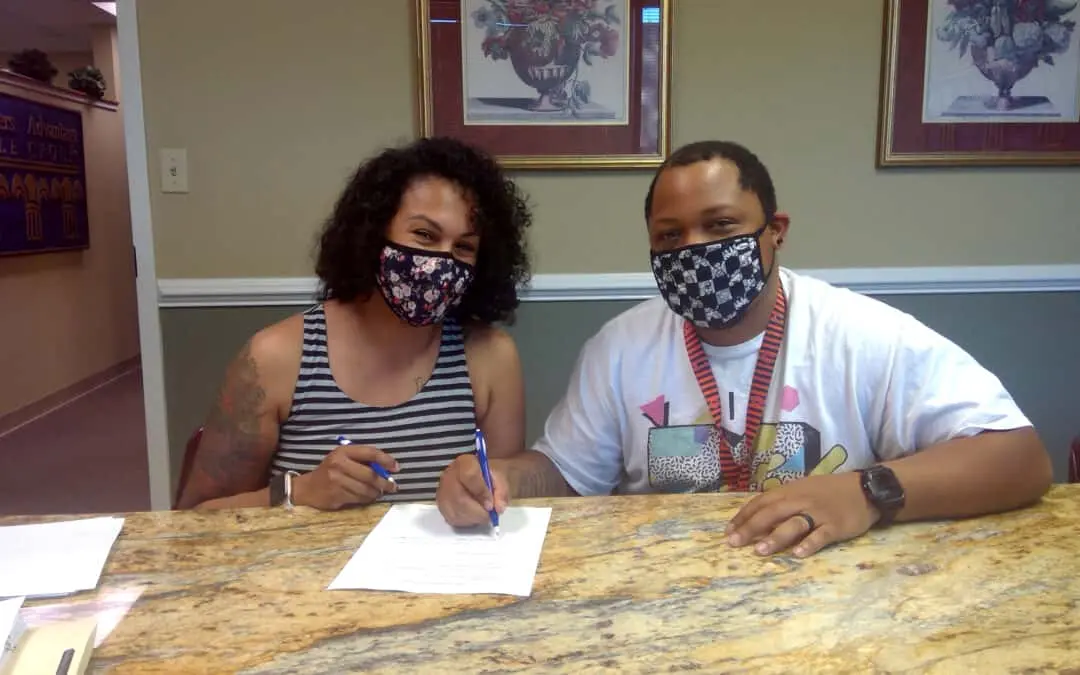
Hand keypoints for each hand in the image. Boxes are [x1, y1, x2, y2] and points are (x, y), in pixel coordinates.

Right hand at [291, 444, 398, 509]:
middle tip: (393, 486)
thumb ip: (361, 459)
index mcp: (343, 451)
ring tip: (380, 493)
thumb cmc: (330, 470)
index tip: (396, 467)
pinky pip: (359, 499)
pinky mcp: (336, 495)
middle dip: (385, 482)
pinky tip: (369, 498)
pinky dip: (367, 499)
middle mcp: (339, 464)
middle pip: (370, 475)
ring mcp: (337, 481)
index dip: (386, 460)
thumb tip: (387, 467)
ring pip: (366, 489)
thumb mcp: (342, 457)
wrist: (308, 487)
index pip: (370, 453)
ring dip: (377, 493)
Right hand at [436, 454, 508, 526]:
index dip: (481, 493)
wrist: (477, 477)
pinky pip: (452, 518)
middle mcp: (449, 476)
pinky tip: (473, 516)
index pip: (469, 476)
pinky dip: (466, 522)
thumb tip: (498, 508)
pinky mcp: (441, 505)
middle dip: (478, 512)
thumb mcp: (499, 478)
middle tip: (489, 516)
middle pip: (460, 498)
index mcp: (465, 463)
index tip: (491, 505)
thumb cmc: (487, 478)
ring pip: (455, 511)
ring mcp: (442, 491)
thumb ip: (501, 492)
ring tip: (483, 515)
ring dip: (473, 518)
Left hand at [725, 473, 879, 557]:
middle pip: (772, 513)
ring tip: (759, 551)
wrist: (865, 489)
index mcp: (790, 491)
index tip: (728, 530)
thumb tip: (758, 517)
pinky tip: (798, 554)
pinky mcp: (836, 526)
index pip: (761, 502)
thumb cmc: (830, 490)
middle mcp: (801, 501)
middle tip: (733, 543)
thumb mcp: (803, 489)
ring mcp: (819, 513)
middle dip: (750, 528)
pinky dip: (810, 544)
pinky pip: (821, 535)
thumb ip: (783, 502)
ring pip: (793, 524)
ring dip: (775, 537)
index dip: (744, 516)